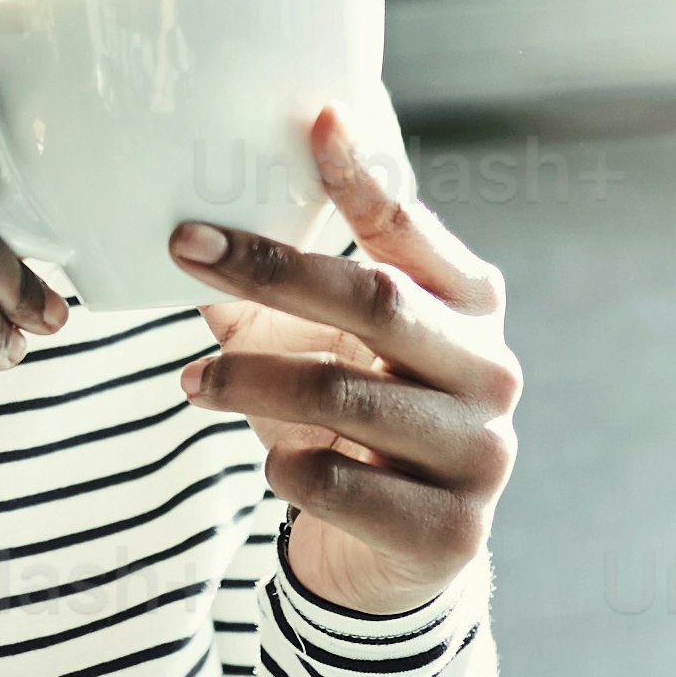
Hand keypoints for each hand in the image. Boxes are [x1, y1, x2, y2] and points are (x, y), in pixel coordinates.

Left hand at [173, 111, 522, 617]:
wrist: (399, 558)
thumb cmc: (355, 422)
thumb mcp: (328, 344)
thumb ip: (275, 290)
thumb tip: (189, 228)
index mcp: (470, 304)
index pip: (414, 228)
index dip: (363, 176)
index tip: (315, 119)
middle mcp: (490, 369)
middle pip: (375, 299)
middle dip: (272, 269)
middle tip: (186, 247)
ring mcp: (479, 452)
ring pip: (344, 396)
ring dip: (250, 381)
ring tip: (193, 380)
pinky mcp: (448, 530)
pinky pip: (340, 486)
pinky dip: (287, 467)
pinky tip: (273, 463)